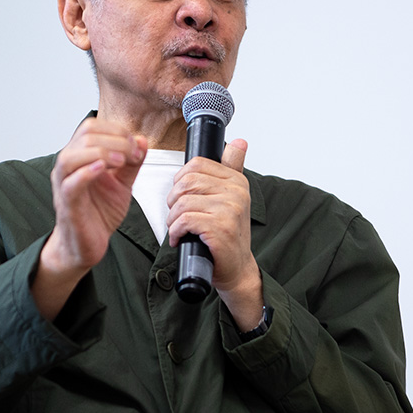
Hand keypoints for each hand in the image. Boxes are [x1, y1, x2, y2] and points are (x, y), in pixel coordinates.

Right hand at [33, 118, 145, 318]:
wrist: (86, 245)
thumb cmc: (99, 214)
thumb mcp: (122, 184)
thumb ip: (133, 163)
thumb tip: (142, 140)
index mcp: (81, 157)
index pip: (92, 127)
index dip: (118, 130)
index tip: (137, 146)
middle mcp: (69, 167)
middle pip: (84, 135)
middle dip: (115, 139)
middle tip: (133, 154)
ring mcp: (65, 184)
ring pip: (72, 155)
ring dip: (101, 152)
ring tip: (121, 161)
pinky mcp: (67, 204)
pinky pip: (70, 183)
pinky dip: (87, 172)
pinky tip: (103, 170)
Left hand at [166, 138, 263, 329]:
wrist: (237, 269)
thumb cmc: (228, 235)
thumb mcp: (232, 198)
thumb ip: (232, 168)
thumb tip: (239, 143)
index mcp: (236, 181)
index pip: (197, 164)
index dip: (180, 180)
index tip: (183, 197)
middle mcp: (236, 192)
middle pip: (186, 182)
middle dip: (174, 200)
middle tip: (178, 215)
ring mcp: (230, 210)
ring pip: (182, 201)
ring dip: (173, 219)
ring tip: (179, 228)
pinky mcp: (220, 228)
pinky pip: (184, 220)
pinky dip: (175, 231)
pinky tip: (180, 238)